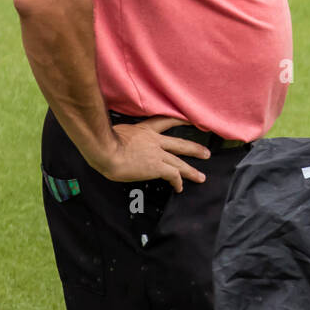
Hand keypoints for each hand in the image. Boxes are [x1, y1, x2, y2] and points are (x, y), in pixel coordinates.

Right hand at [95, 116, 209, 191]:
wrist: (106, 149)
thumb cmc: (103, 142)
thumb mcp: (115, 132)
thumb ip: (122, 135)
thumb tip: (117, 140)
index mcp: (144, 130)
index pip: (165, 121)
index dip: (178, 121)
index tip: (189, 121)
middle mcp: (154, 141)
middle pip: (180, 144)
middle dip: (194, 149)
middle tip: (206, 153)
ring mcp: (157, 154)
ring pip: (180, 162)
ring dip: (191, 171)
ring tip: (201, 177)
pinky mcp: (157, 167)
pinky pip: (173, 175)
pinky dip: (178, 182)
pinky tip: (180, 188)